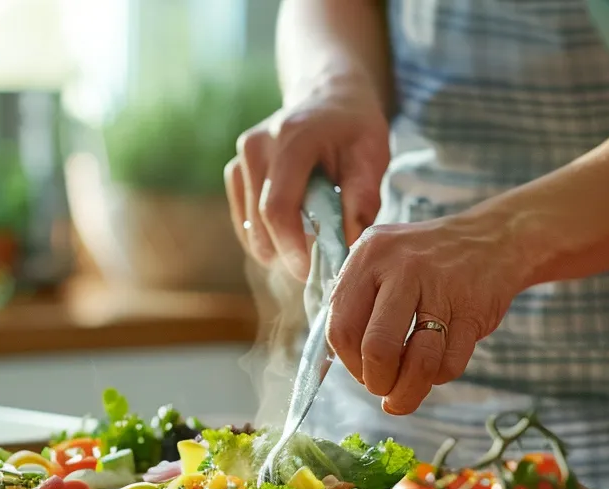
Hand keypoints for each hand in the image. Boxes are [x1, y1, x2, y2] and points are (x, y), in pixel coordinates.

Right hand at [225, 85, 389, 280]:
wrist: (328, 96)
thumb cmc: (355, 128)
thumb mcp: (372, 156)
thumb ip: (362, 200)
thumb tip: (347, 248)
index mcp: (293, 138)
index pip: (278, 207)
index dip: (291, 247)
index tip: (310, 273)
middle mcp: (258, 145)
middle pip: (259, 219)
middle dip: (284, 253)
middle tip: (315, 270)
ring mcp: (241, 157)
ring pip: (248, 222)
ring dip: (275, 247)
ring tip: (307, 251)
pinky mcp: (235, 170)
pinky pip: (243, 217)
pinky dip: (264, 236)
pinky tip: (289, 239)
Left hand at [327, 213, 528, 414]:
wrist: (492, 238)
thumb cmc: (426, 260)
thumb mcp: (382, 259)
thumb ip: (355, 301)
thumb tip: (341, 363)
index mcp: (369, 257)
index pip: (341, 328)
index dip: (349, 364)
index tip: (361, 372)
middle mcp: (402, 269)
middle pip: (377, 349)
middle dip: (377, 383)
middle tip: (383, 389)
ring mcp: (441, 288)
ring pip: (419, 362)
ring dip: (408, 392)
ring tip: (405, 396)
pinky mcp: (473, 311)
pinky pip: (450, 363)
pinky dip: (439, 377)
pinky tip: (434, 367)